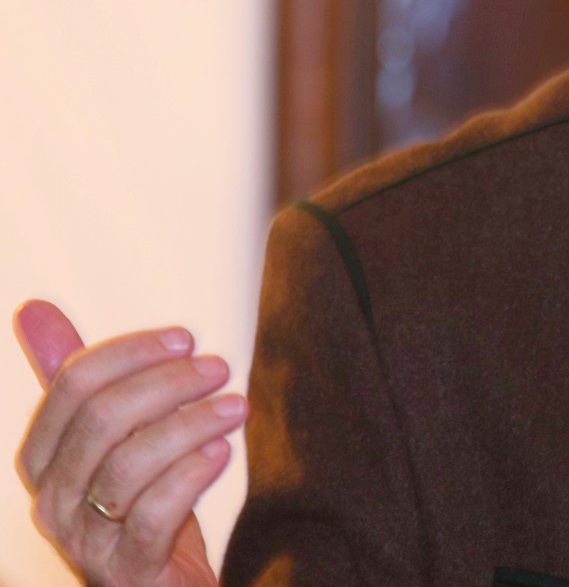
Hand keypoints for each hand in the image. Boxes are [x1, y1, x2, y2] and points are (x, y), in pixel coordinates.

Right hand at [12, 300, 245, 586]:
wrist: (162, 584)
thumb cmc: (139, 500)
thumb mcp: (110, 436)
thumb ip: (78, 378)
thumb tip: (32, 308)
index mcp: (42, 459)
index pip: (72, 385)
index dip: (132, 352)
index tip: (186, 338)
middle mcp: (52, 501)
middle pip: (101, 419)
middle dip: (167, 383)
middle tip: (220, 367)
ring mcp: (85, 541)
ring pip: (128, 466)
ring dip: (191, 423)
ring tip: (236, 407)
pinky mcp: (127, 571)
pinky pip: (152, 515)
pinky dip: (191, 475)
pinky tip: (222, 452)